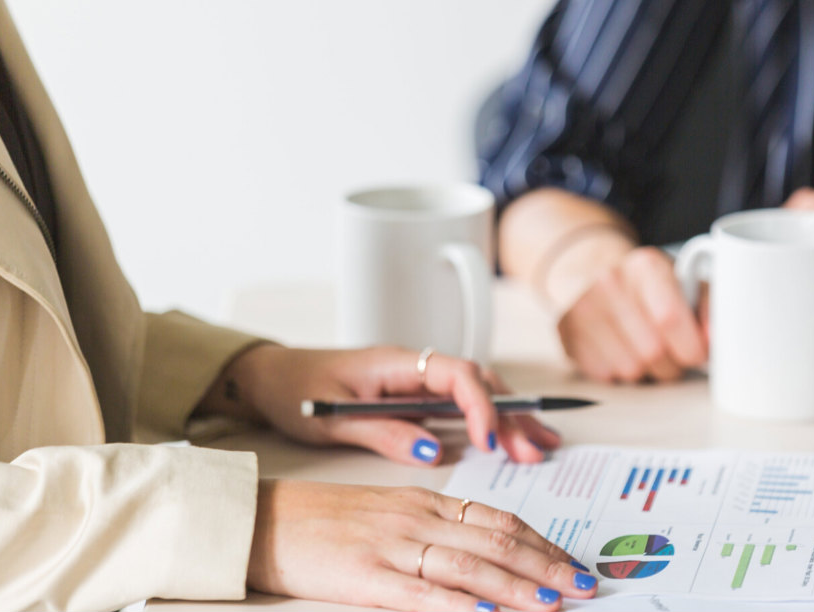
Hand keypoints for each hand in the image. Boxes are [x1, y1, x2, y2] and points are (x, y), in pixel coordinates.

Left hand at [200, 345, 559, 464]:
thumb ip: (385, 433)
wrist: (272, 377)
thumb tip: (433, 450)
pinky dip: (492, 421)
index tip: (490, 442)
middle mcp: (415, 366)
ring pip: (478, 392)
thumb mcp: (334, 419)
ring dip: (510, 418)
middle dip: (510, 415)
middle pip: (479, 382)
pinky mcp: (418, 396)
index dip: (480, 406)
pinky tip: (514, 440)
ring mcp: (419, 380)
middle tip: (533, 451)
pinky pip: (463, 404)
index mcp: (396, 363)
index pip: (456, 374)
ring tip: (541, 446)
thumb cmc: (297, 391)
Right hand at [249, 480, 597, 610]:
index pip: (500, 519)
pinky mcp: (366, 575)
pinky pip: (422, 592)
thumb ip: (438, 528)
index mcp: (427, 501)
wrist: (264, 519)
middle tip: (585, 587)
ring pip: (470, 565)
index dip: (543, 543)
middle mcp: (418, 519)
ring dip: (518, 587)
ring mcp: (393, 546)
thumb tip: (487, 552)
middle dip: (548, 566)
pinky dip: (459, 605)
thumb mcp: (390, 511)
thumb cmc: (326, 519)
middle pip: (497, 540)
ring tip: (553, 604)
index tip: (574, 564)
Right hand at [558, 247, 707, 382]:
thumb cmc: (646, 283)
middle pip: (653, 352)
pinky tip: (622, 349)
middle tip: (672, 351)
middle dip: (672, 363)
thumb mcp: (685, 281)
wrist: (591, 269)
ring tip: (645, 347)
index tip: (697, 352)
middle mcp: (609, 283)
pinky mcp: (567, 335)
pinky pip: (607, 376)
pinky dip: (621, 372)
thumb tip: (713, 340)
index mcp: (645, 266)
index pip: (669, 319)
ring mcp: (583, 310)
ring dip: (647, 370)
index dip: (690, 347)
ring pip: (631, 370)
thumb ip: (709, 308)